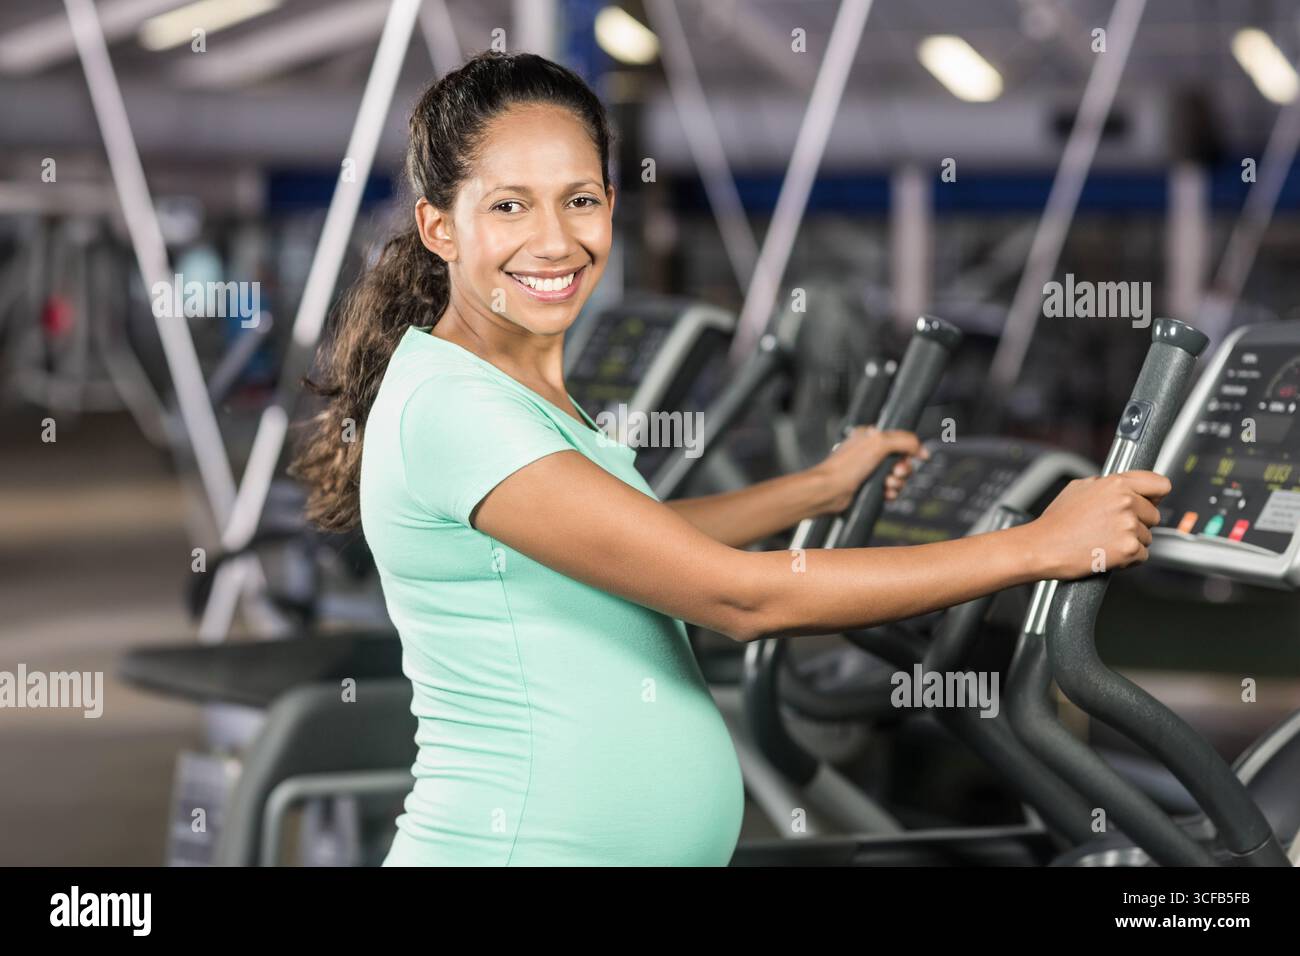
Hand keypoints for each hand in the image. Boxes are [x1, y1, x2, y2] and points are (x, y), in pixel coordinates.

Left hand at [812, 426, 926, 514]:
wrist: (829, 491)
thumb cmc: (846, 466)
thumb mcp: (879, 443)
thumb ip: (903, 440)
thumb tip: (919, 448)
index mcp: (870, 436)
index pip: (900, 439)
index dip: (911, 449)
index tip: (921, 456)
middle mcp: (869, 452)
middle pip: (902, 459)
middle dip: (904, 468)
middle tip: (897, 473)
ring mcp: (869, 470)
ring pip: (897, 476)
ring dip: (898, 482)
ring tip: (887, 484)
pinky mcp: (868, 487)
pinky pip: (890, 489)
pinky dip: (891, 492)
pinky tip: (885, 493)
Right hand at [1028, 471, 1171, 579]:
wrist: (1042, 547)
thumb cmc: (1055, 522)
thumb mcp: (1077, 488)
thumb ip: (1105, 484)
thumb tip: (1120, 485)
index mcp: (1116, 484)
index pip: (1160, 484)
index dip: (1155, 495)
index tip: (1150, 501)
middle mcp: (1126, 502)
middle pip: (1154, 515)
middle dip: (1139, 523)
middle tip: (1113, 528)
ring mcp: (1128, 526)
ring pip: (1148, 537)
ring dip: (1132, 542)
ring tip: (1105, 541)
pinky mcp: (1128, 549)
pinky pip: (1142, 556)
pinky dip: (1128, 559)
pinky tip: (1108, 552)